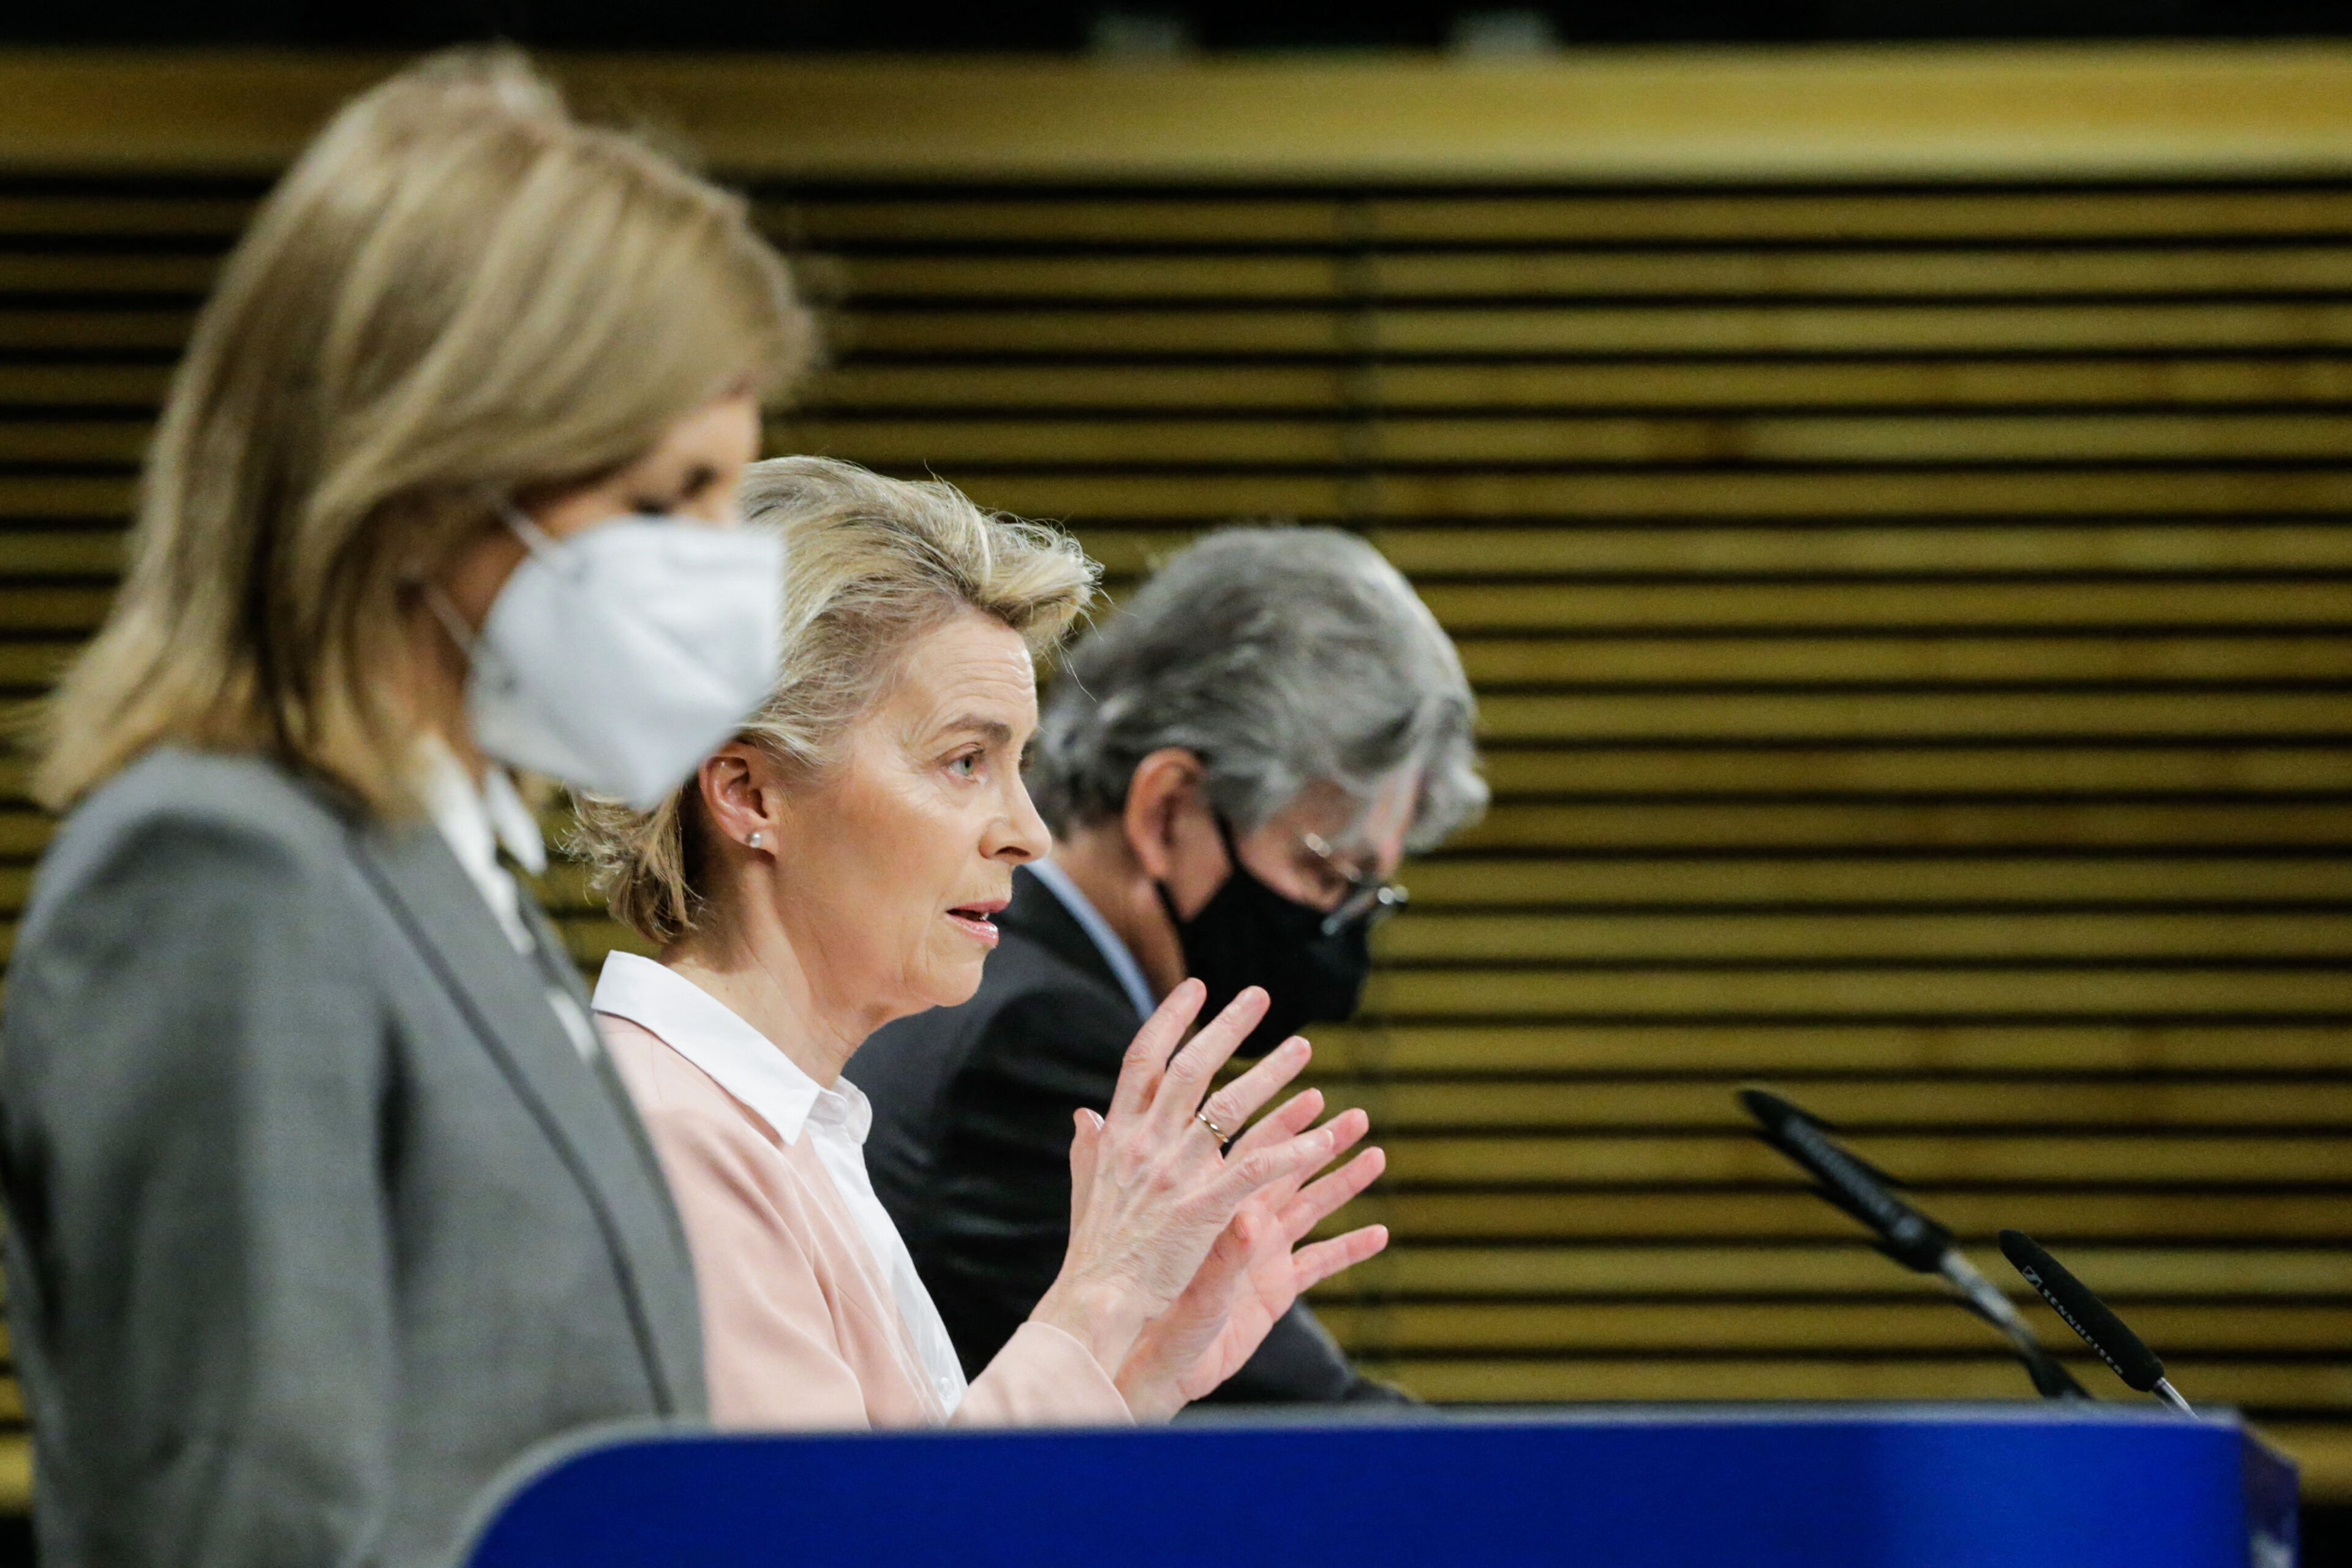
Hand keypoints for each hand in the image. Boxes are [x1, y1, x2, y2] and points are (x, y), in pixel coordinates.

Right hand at [1027, 979, 1343, 1381]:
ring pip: (1230, 1110)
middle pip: (1190, 1071)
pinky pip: (1259, 1171)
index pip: (1141, 1063)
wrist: (1092, 1313)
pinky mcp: (1204, 1212)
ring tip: (1304, 1047)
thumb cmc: (1092, 1258)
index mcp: (1118, 1138)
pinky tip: (1325, 1135)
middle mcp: (1144, 1147)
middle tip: (1259, 995)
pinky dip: (1294, 1151)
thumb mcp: (1087, 1194)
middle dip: (1226, 1028)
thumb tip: (1083, 1113)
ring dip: (1270, 1076)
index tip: (1194, 988)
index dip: (1168, 1021)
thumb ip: (1090, 1152)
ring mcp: (1175, 1177)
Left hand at [1113, 1087, 1388, 1419]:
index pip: (1254, 1153)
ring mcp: (1263, 1256)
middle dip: (1323, 1143)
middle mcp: (1243, 1224)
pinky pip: (1320, 1264)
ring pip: (1311, 1209)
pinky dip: (1349, 1249)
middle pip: (1290, 1172)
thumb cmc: (1151, 1309)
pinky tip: (1379, 1234)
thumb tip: (1246, 1216)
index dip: (1284, 1124)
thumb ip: (1222, 1251)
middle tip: (1357, 1117)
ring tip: (1376, 1157)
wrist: (1151, 1362)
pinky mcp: (1276, 1291)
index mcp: (1215, 1205)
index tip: (1312, 1095)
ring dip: (1344, 1184)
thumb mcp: (1190, 1278)